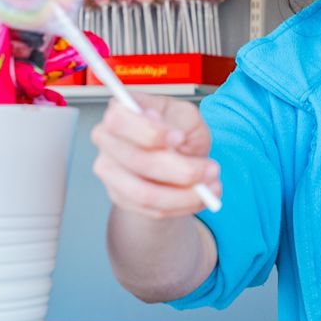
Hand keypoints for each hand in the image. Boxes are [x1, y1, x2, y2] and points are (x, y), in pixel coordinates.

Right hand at [91, 92, 222, 218]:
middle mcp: (107, 140)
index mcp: (120, 110)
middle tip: (213, 169)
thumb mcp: (186, 116)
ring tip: (211, 188)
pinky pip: (151, 210)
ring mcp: (109, 171)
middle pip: (138, 161)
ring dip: (184, 195)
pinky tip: (200, 197)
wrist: (175, 159)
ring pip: (144, 193)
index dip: (149, 131)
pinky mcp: (120, 196)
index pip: (119, 120)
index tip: (180, 137)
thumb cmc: (179, 130)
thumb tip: (163, 127)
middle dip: (182, 169)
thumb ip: (178, 119)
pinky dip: (182, 206)